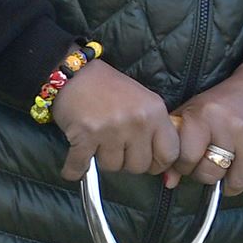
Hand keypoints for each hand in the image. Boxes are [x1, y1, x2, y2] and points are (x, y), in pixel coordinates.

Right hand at [49, 59, 179, 182]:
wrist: (74, 72)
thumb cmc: (108, 87)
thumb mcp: (143, 101)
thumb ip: (154, 128)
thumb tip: (159, 163)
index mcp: (155, 112)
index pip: (169, 154)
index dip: (158, 163)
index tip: (147, 161)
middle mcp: (137, 122)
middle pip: (139, 166)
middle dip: (126, 162)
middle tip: (116, 149)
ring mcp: (111, 130)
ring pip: (112, 167)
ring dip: (102, 160)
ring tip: (96, 143)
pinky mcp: (85, 135)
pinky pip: (81, 165)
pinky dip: (75, 169)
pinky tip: (73, 168)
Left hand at [166, 58, 242, 195]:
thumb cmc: (219, 106)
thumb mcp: (191, 116)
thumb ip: (175, 147)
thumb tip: (169, 182)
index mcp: (201, 115)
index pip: (186, 159)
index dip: (184, 165)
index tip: (189, 159)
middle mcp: (227, 124)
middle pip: (210, 173)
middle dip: (206, 174)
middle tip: (209, 161)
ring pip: (235, 182)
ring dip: (229, 178)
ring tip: (227, 161)